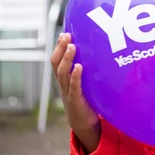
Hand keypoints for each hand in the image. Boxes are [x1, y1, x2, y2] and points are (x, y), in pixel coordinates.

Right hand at [50, 33, 99, 152]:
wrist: (83, 122)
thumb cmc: (85, 99)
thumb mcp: (84, 82)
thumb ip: (87, 69)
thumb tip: (98, 52)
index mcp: (63, 78)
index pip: (56, 60)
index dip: (58, 47)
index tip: (64, 33)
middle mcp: (63, 83)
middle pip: (56, 63)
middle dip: (60, 48)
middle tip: (66, 35)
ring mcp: (68, 91)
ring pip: (62, 73)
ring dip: (67, 59)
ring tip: (72, 46)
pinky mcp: (75, 100)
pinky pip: (74, 86)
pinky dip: (75, 76)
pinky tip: (79, 67)